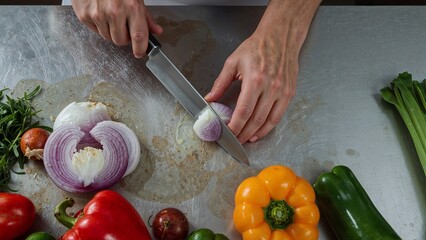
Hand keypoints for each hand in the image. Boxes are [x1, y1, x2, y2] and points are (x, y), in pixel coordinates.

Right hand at [71, 0, 162, 57]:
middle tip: (123, 26)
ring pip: (107, 37)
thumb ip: (146, 16)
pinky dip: (99, 25)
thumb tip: (156, 30)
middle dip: (123, 37)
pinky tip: (100, 13)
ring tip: (110, 15)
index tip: (140, 52)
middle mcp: (115, 12)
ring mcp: (98, 14)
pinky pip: (95, 30)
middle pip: (120, 41)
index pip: (139, 36)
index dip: (140, 48)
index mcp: (132, 7)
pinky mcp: (84, 15)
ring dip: (111, 31)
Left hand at [205, 0, 319, 143]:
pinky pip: (279, 116)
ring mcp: (282, 92)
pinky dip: (269, 127)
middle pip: (256, 120)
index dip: (235, 126)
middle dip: (244, 133)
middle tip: (235, 140)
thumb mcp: (233, 62)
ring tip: (246, 139)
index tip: (228, 133)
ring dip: (256, 134)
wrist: (280, 37)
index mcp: (254, 80)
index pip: (243, 111)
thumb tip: (210, 99)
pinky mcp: (289, 93)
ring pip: (268, 121)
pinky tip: (260, 131)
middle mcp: (270, 88)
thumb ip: (220, 83)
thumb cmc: (256, 47)